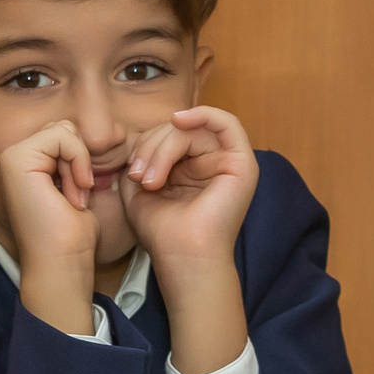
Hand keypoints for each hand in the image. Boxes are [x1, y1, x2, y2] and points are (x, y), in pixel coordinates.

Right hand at [0, 121, 111, 336]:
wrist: (61, 265)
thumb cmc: (70, 237)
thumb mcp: (73, 188)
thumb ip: (67, 160)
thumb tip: (76, 132)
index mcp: (19, 169)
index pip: (60, 136)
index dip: (79, 161)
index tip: (79, 196)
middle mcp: (8, 162)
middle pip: (60, 129)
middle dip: (78, 159)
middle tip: (77, 195)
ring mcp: (8, 160)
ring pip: (62, 130)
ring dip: (78, 163)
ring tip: (73, 196)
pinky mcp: (16, 161)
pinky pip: (62, 136)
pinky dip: (78, 160)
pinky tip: (74, 191)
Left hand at [123, 110, 254, 373]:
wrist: (183, 258)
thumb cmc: (162, 232)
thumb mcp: (138, 190)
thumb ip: (139, 160)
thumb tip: (135, 140)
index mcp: (189, 168)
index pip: (166, 137)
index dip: (145, 146)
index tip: (131, 172)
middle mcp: (210, 162)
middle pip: (178, 131)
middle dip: (151, 146)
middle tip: (139, 176)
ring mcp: (228, 162)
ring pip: (192, 130)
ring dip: (164, 146)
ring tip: (150, 178)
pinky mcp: (242, 163)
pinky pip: (226, 123)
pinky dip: (202, 114)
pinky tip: (178, 121)